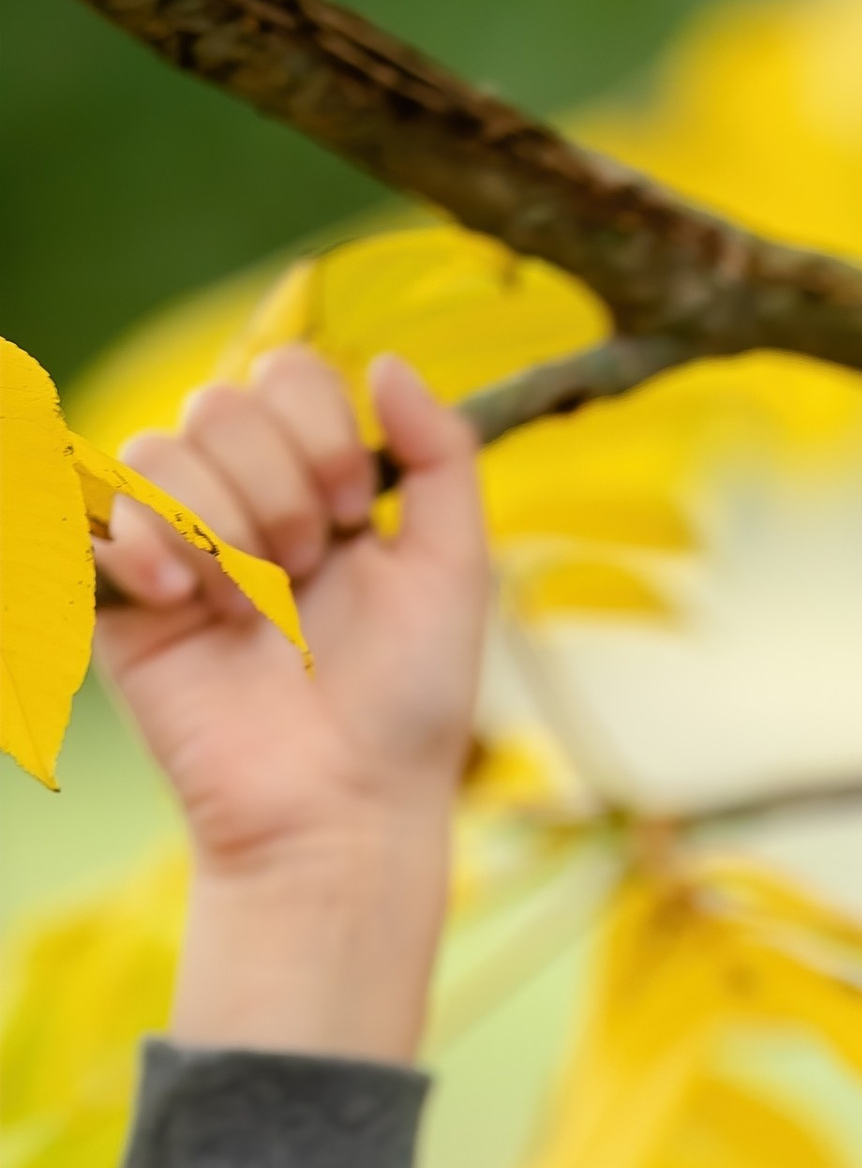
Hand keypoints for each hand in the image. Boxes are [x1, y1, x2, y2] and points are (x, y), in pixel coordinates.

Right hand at [96, 345, 490, 1059]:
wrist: (342, 807)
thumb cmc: (410, 707)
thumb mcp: (457, 572)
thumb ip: (443, 456)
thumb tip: (391, 359)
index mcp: (319, 487)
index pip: (288, 374)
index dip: (320, 428)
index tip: (360, 512)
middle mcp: (244, 503)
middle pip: (221, 401)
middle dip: (280, 486)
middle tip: (310, 573)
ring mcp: (179, 546)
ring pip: (162, 449)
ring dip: (225, 525)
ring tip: (257, 612)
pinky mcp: (123, 598)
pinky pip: (98, 510)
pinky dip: (146, 545)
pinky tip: (186, 603)